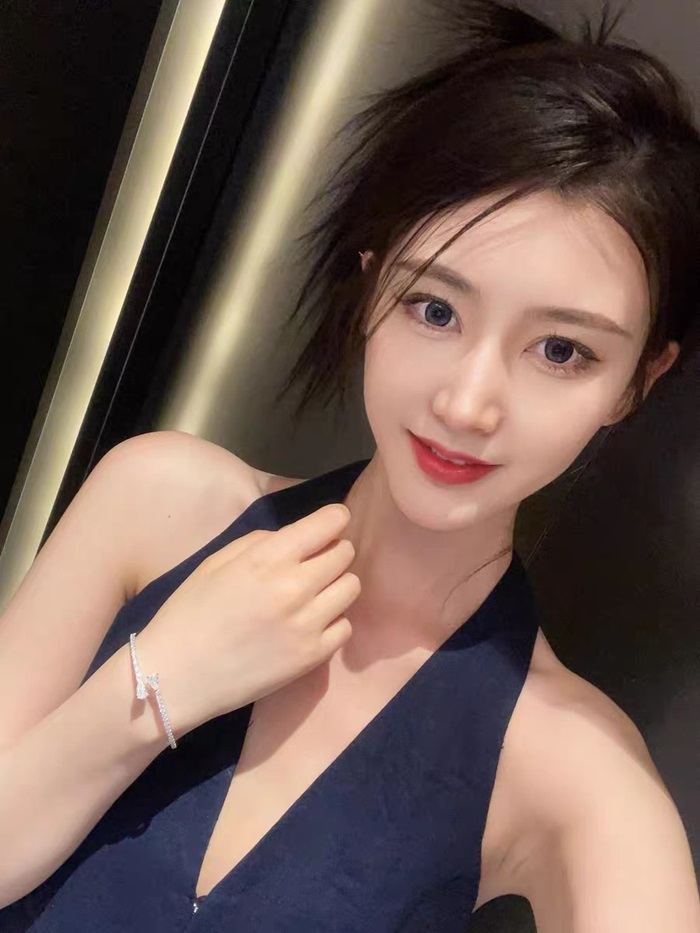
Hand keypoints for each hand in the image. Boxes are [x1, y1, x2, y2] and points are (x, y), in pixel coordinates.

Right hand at [133, 503, 359, 734]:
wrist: (177, 677)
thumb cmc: (190, 613)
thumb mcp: (217, 562)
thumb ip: (261, 542)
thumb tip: (297, 537)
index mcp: (268, 558)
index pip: (329, 523)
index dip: (334, 519)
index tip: (330, 523)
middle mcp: (295, 586)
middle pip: (345, 553)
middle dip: (333, 551)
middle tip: (314, 563)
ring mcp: (308, 624)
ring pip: (351, 587)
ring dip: (336, 585)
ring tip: (313, 595)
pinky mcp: (313, 656)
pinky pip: (345, 626)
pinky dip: (333, 621)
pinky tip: (309, 625)